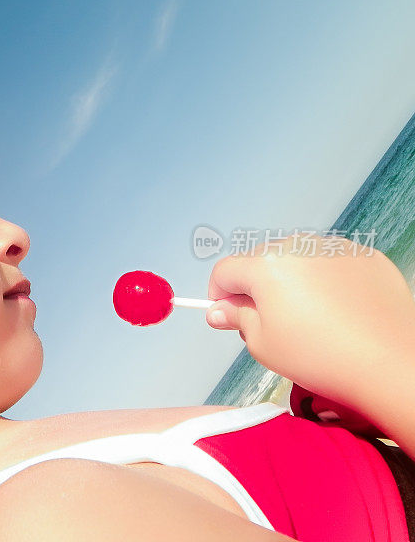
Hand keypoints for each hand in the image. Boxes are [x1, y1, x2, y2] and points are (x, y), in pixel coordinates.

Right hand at [205, 234, 414, 411]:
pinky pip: (331, 263)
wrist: (390, 364)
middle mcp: (299, 246)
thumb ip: (237, 319)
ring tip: (309, 321)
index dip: (219, 295)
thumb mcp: (263, 344)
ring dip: (291, 282)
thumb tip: (221, 311)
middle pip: (259, 260)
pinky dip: (326, 282)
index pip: (225, 271)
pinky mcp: (366, 257)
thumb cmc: (326, 357)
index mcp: (266, 265)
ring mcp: (335, 248)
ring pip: (297, 260)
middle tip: (268, 323)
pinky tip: (336, 313)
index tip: (227, 313)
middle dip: (255, 287)